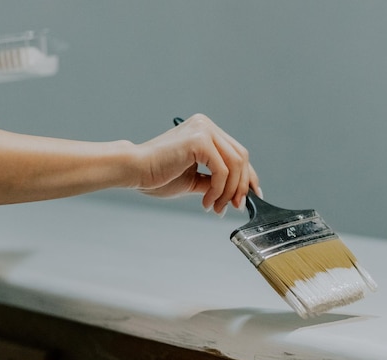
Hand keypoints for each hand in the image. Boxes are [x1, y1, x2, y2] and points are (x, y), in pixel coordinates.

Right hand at [135, 114, 260, 214]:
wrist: (134, 171)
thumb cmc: (156, 175)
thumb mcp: (194, 180)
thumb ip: (216, 181)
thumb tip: (238, 194)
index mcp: (205, 131)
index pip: (237, 153)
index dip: (248, 176)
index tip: (252, 195)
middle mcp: (206, 126)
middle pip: (241, 157)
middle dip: (241, 186)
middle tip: (235, 206)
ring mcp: (204, 130)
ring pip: (235, 164)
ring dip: (229, 191)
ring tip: (217, 207)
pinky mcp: (199, 140)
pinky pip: (222, 170)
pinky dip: (218, 190)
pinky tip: (207, 201)